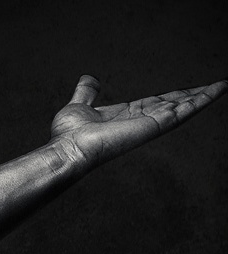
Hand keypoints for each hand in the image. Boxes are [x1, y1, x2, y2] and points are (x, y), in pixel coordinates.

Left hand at [50, 75, 224, 166]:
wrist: (68, 148)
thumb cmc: (69, 135)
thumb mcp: (80, 105)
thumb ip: (86, 92)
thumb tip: (90, 78)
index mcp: (128, 115)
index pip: (157, 102)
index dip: (175, 95)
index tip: (191, 90)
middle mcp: (142, 120)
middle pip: (175, 103)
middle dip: (195, 95)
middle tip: (218, 85)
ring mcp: (149, 124)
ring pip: (184, 107)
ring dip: (204, 96)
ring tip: (223, 85)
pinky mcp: (154, 125)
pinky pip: (182, 112)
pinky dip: (200, 101)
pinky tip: (215, 92)